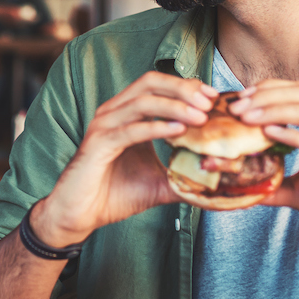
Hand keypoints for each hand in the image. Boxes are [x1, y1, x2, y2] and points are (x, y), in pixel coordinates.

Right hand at [31, 72, 216, 246]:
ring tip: (201, 116)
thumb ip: (185, 175)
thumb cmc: (115, 195)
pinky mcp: (98, 144)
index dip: (187, 86)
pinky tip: (179, 130)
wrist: (80, 215)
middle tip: (209, 101)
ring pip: (142, 102)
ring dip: (175, 105)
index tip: (214, 98)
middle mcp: (113, 112)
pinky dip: (157, 127)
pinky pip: (131, 129)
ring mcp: (104, 126)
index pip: (158, 86)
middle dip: (183, 88)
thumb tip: (217, 181)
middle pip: (150, 83)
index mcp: (127, 114)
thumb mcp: (159, 182)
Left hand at [230, 80, 298, 255]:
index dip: (268, 89)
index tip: (240, 99)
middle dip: (265, 95)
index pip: (298, 92)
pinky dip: (291, 134)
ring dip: (273, 110)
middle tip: (236, 107)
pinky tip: (269, 133)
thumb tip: (243, 187)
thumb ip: (274, 183)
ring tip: (246, 117)